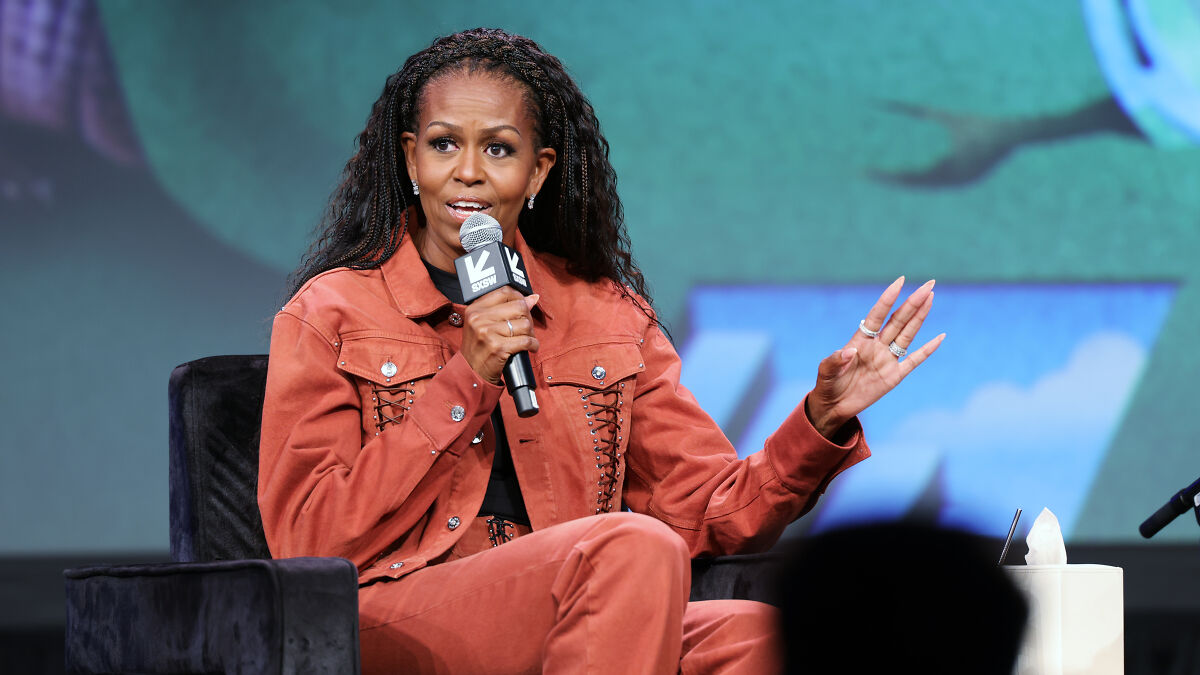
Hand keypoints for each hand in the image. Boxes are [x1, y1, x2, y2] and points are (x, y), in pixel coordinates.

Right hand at [461, 287, 539, 384]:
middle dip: (528, 317)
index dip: (519, 298)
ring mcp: (488, 333)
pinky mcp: (498, 347)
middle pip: (518, 306)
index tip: (524, 306)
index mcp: (475, 309)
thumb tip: (532, 298)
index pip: (504, 291)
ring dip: (531, 333)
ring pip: (525, 324)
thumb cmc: (479, 347)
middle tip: (526, 327)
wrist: (471, 372)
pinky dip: (533, 345)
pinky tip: (530, 347)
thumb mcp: (485, 324)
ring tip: (527, 339)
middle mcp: (479, 319)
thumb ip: (506, 308)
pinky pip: (526, 341)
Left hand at [807, 277, 944, 438]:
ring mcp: (887, 360)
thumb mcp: (825, 371)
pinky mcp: (894, 376)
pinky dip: (928, 349)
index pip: (877, 315)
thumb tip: (850, 351)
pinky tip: (940, 336)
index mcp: (860, 340)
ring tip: (931, 298)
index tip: (900, 281)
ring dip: (920, 317)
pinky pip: (915, 360)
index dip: (888, 298)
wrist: (833, 406)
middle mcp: (876, 346)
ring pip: (907, 334)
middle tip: (929, 284)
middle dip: (913, 302)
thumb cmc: (827, 384)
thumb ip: (834, 360)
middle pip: (898, 320)